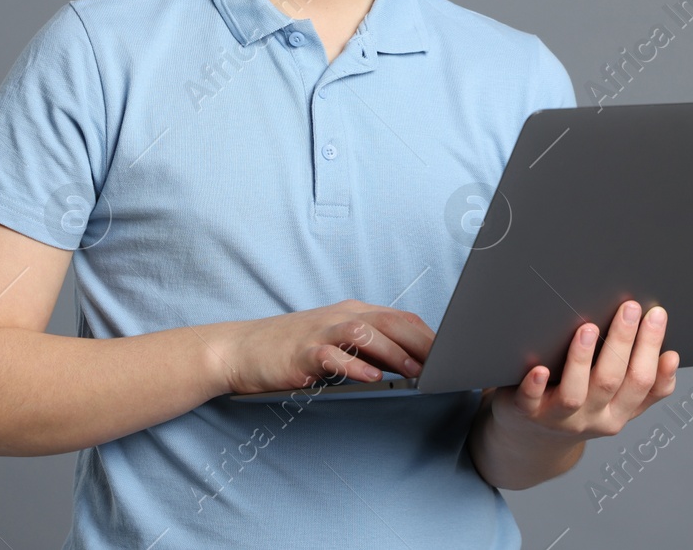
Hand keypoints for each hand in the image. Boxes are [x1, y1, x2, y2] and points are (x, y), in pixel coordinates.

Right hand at [208, 299, 434, 396]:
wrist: (241, 350)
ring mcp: (320, 332)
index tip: (452, 355)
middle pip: (390, 321)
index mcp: (352, 313)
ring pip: (365, 332)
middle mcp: (340, 317)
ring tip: (414, 372)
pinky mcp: (301, 353)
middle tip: (445, 364)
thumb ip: (367, 349)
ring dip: (393, 352)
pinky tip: (371, 378)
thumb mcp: (334, 343)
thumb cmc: (292, 350)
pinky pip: (332, 356)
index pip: (400, 317)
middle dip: (422, 342)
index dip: (429, 335)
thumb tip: (408, 364)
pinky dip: (354, 366)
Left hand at [489, 301, 678, 443]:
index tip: (657, 316)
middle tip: (630, 308)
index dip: (652, 349)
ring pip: (575, 393)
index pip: (644, 381)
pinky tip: (539, 369)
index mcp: (620, 412)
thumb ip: (646, 386)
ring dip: (582, 360)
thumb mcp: (617, 403)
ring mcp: (560, 419)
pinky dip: (535, 386)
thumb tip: (671, 357)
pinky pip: (531, 402)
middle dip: (623, 341)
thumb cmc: (580, 406)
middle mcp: (594, 418)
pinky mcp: (528, 413)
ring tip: (588, 329)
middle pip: (613, 381)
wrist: (534, 438)